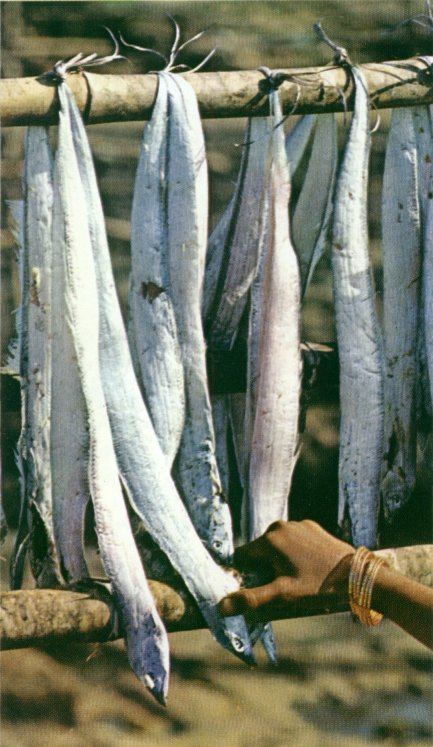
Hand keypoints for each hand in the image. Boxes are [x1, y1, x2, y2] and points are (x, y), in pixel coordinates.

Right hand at [218, 520, 353, 616]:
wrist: (356, 575)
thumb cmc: (317, 586)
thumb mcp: (283, 595)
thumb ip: (251, 598)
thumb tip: (221, 606)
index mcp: (270, 539)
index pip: (242, 556)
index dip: (246, 573)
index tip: (258, 586)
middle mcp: (280, 525)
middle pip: (260, 550)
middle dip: (264, 567)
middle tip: (281, 587)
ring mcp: (298, 524)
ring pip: (278, 545)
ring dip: (280, 560)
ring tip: (298, 579)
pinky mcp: (313, 526)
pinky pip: (294, 540)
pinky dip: (295, 552)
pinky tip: (309, 568)